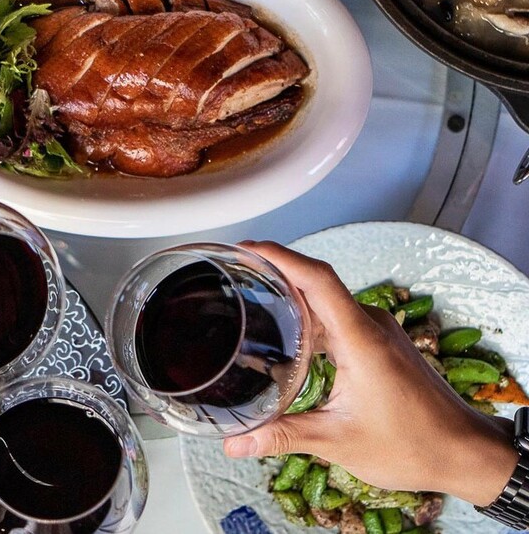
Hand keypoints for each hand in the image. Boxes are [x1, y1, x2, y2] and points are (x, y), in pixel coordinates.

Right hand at [223, 241, 517, 507]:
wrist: (464, 453)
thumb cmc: (413, 445)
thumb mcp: (337, 441)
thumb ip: (282, 436)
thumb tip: (237, 443)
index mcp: (361, 339)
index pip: (317, 279)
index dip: (280, 256)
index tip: (247, 248)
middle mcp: (371, 325)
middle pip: (317, 282)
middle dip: (275, 271)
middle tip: (236, 273)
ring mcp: (379, 331)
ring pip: (328, 300)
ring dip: (292, 295)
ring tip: (252, 298)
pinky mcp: (381, 343)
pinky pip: (339, 316)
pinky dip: (310, 316)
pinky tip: (288, 333)